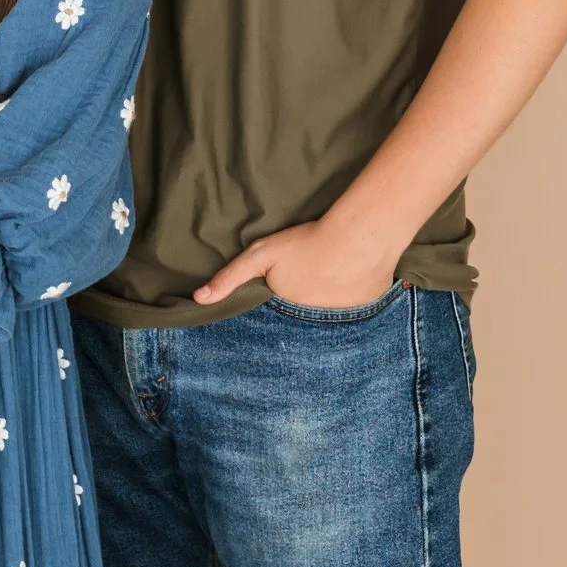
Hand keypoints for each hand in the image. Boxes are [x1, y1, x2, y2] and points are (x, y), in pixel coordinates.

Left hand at [193, 217, 399, 310]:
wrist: (359, 235)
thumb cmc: (307, 243)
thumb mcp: (261, 256)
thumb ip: (230, 278)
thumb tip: (199, 299)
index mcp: (288, 319)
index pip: (277, 329)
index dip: (277, 318)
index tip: (281, 303)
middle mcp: (316, 331)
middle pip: (304, 329)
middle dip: (302, 317)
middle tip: (308, 289)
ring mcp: (345, 327)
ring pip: (330, 326)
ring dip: (327, 312)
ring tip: (329, 287)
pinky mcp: (367, 317)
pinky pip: (356, 318)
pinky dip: (351, 307)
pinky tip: (350, 287)